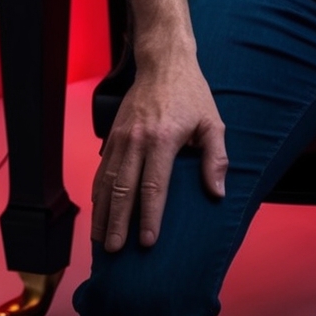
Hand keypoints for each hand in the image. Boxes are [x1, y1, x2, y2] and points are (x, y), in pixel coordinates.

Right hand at [92, 51, 227, 250]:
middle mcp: (138, 140)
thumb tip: (217, 193)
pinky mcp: (112, 135)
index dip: (149, 216)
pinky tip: (98, 213)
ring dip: (102, 213)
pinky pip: (102, 170)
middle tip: (116, 252)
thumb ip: (216, 158)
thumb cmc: (192, 95)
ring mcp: (121, 137)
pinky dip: (98, 194)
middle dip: (118, 223)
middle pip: (123, 189)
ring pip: (107, 182)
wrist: (163, 63)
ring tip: (101, 241)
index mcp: (163, 139)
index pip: (154, 186)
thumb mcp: (212, 122)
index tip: (147, 242)